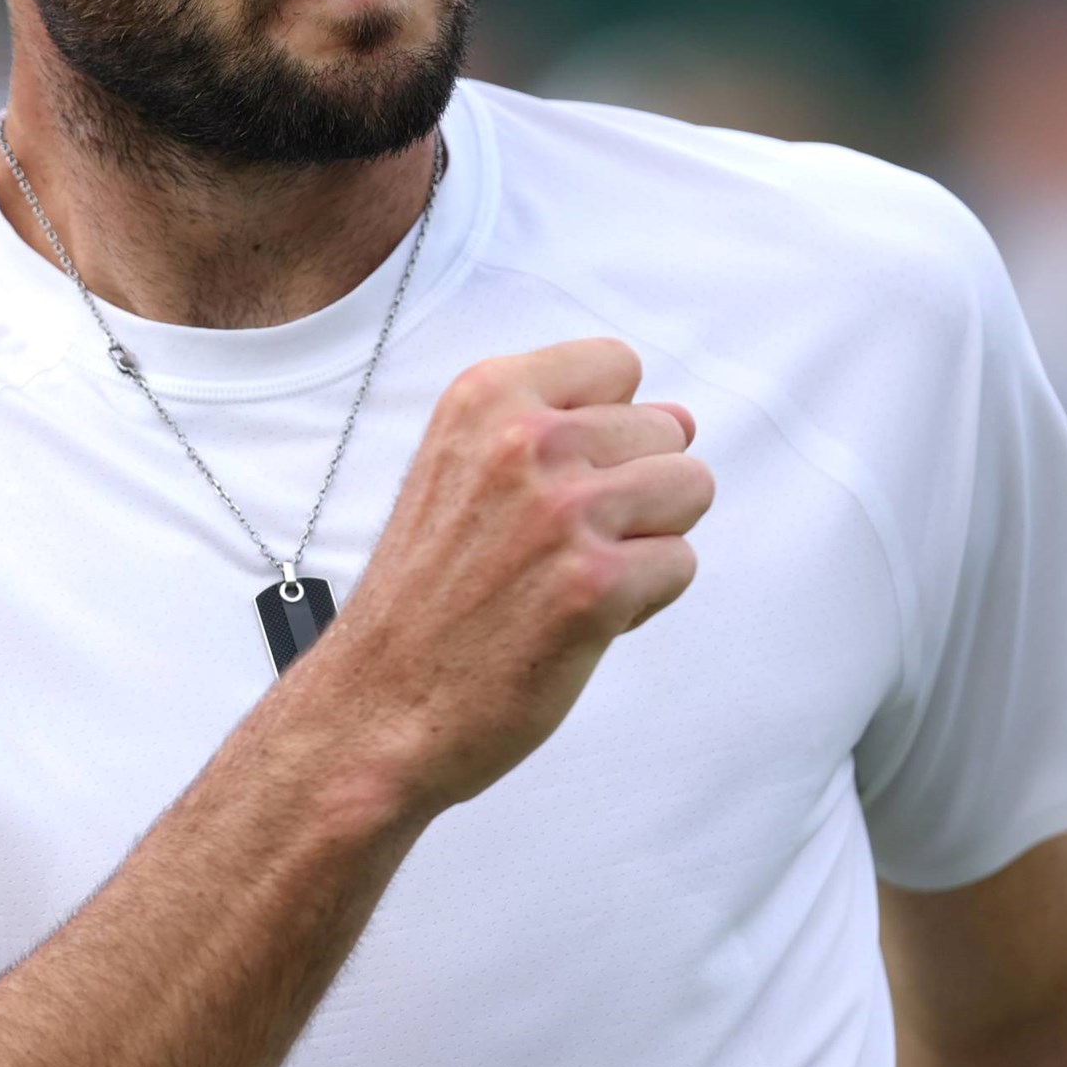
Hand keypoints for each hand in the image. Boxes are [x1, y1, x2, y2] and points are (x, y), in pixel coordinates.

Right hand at [299, 338, 710, 810]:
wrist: (377, 702)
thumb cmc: (427, 594)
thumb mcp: (462, 467)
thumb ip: (559, 428)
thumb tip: (683, 418)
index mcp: (485, 396)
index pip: (617, 364)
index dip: (607, 427)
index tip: (559, 478)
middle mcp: (525, 439)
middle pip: (666, 429)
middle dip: (634, 488)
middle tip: (558, 545)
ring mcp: (563, 510)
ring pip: (689, 488)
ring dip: (648, 539)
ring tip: (577, 575)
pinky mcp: (596, 585)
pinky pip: (680, 563)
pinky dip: (644, 599)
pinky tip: (579, 620)